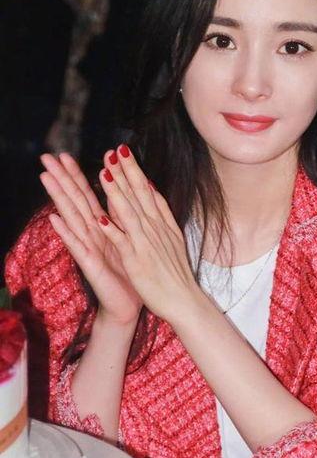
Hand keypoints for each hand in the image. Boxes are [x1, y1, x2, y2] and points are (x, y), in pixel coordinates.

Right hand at [40, 152, 142, 326]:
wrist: (129, 303)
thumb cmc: (126, 270)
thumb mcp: (126, 237)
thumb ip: (119, 214)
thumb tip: (117, 189)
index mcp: (101, 226)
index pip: (86, 194)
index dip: (75, 174)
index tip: (64, 154)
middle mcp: (91, 234)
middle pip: (74, 200)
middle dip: (61, 179)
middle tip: (45, 158)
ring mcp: (87, 248)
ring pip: (71, 218)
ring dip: (58, 198)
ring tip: (45, 178)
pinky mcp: (89, 265)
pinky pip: (77, 247)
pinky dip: (66, 233)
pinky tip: (55, 220)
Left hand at [95, 144, 201, 323]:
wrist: (185, 300)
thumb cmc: (176, 273)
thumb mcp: (174, 237)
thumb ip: (162, 213)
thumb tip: (152, 189)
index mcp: (163, 224)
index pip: (147, 191)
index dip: (134, 170)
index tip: (123, 151)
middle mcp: (155, 230)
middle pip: (139, 196)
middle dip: (126, 172)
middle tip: (114, 150)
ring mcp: (146, 244)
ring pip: (129, 213)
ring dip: (116, 192)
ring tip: (105, 173)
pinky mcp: (137, 262)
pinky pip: (122, 243)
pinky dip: (112, 229)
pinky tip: (101, 216)